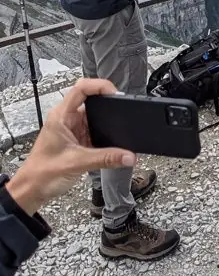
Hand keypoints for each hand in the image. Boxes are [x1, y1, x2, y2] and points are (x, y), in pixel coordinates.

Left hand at [4, 79, 136, 217]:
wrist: (32, 190)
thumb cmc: (42, 173)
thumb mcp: (77, 163)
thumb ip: (106, 159)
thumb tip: (129, 155)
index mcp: (61, 116)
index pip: (81, 88)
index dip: (99, 86)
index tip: (115, 93)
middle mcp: (66, 119)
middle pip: (90, 100)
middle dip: (107, 104)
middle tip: (122, 110)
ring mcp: (72, 129)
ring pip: (94, 117)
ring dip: (106, 123)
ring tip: (117, 127)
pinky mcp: (77, 139)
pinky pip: (95, 131)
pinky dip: (104, 135)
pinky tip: (110, 143)